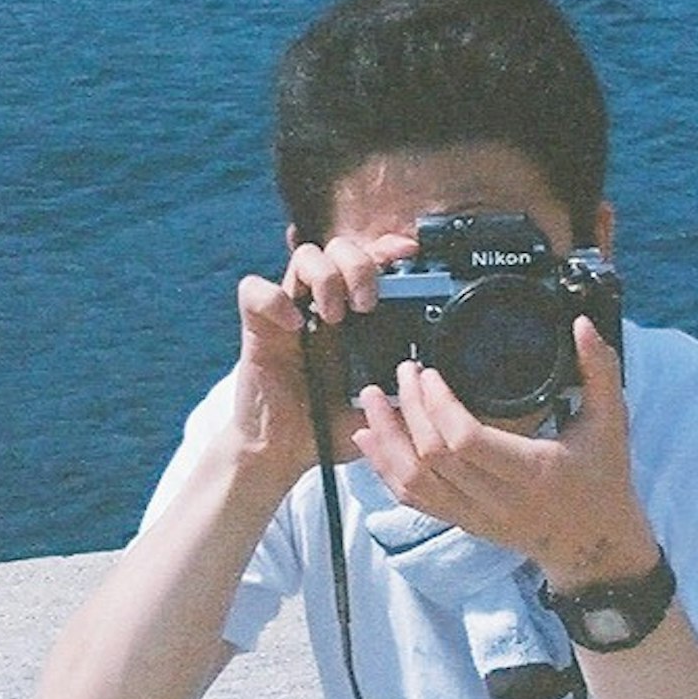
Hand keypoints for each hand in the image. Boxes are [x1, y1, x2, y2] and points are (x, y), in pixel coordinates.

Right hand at [227, 226, 420, 488]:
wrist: (285, 451)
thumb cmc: (330, 426)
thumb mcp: (381, 410)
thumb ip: (408, 395)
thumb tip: (442, 381)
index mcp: (355, 318)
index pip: (371, 262)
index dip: (387, 249)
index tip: (408, 254)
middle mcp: (322, 306)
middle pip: (340, 248)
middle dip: (359, 265)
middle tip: (367, 304)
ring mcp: (289, 312)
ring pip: (305, 256)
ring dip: (325, 277)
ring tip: (334, 316)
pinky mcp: (258, 327)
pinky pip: (255, 290)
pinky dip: (274, 299)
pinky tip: (292, 326)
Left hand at [349, 319, 659, 590]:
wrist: (594, 545)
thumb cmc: (604, 479)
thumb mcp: (611, 422)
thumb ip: (599, 370)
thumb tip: (583, 323)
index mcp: (533, 471)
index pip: (467, 441)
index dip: (439, 406)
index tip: (431, 373)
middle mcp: (499, 499)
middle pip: (432, 457)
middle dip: (408, 410)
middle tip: (403, 372)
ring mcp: (476, 515)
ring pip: (413, 482)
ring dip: (386, 439)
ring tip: (371, 399)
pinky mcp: (463, 522)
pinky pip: (413, 499)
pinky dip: (384, 469)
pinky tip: (368, 441)